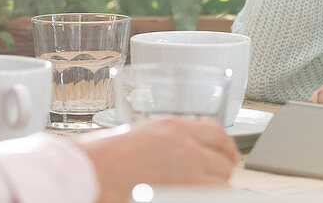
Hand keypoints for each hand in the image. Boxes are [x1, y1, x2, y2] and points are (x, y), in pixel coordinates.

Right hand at [75, 118, 238, 202]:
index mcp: (175, 126)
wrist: (94, 170)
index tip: (229, 156)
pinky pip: (210, 193)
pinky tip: (199, 196)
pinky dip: (209, 196)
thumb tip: (177, 152)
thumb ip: (166, 139)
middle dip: (223, 170)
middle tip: (218, 179)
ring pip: (220, 178)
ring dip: (217, 186)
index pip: (216, 133)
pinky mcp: (183, 187)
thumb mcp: (141, 133)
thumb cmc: (106, 154)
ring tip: (204, 191)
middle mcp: (185, 142)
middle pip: (223, 157)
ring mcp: (186, 165)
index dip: (227, 147)